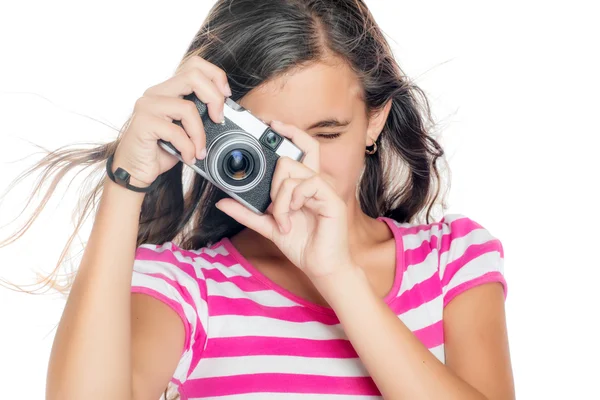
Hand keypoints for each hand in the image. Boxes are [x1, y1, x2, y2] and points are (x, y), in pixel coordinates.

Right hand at [111, 56, 231, 187]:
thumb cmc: (161, 150)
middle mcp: (156, 92)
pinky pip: (176, 131)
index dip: (215, 76)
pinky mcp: (143, 122)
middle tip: (218, 120)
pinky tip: (188, 157)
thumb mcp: (186, 129)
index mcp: (168, 90)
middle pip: (193, 76)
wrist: (135, 170)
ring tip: (199, 151)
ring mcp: (147, 105)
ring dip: (200, 134)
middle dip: (214, 98)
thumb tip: (224, 114)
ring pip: (187, 107)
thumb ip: (200, 115)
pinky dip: (188, 147)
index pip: (194, 65)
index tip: (226, 96)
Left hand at [215, 120, 355, 280]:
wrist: (321, 267)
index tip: (271, 123)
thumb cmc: (302, 245)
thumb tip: (223, 202)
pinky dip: (292, 200)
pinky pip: (307, 184)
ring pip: (293, 172)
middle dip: (274, 181)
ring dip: (280, 199)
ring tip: (283, 220)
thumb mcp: (268, 226)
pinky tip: (293, 215)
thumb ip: (247, 212)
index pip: (301, 148)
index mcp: (303, 185)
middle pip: (293, 156)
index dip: (290, 132)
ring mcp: (325, 190)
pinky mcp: (332, 200)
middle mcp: (315, 182)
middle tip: (274, 206)